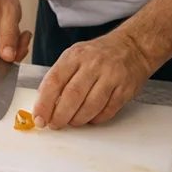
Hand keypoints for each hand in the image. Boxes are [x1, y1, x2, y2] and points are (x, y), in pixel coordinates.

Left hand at [32, 30, 154, 128]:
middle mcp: (92, 64)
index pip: (54, 81)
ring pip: (91, 105)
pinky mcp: (125, 88)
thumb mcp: (75, 56)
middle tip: (54, 124)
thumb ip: (60, 77)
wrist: (132, 47)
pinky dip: (96, 119)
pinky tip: (90, 119)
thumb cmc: (97, 55)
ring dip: (78, 119)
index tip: (39, 117)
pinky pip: (108, 110)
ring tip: (72, 122)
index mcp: (74, 56)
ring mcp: (111, 76)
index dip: (44, 102)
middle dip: (60, 115)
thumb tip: (44, 104)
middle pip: (72, 95)